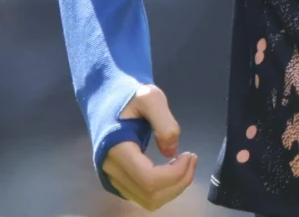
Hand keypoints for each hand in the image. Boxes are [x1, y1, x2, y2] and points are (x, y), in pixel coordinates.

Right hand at [102, 84, 197, 210]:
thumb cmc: (130, 97)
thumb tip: (171, 152)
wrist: (106, 101)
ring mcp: (113, 178)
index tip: (189, 154)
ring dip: (173, 189)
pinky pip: (143, 197)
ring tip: (185, 165)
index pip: (149, 179)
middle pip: (150, 195)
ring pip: (148, 201)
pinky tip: (172, 171)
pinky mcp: (118, 182)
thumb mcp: (150, 97)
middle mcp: (111, 170)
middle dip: (179, 182)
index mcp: (117, 149)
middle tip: (192, 159)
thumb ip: (164, 122)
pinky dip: (163, 190)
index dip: (175, 174)